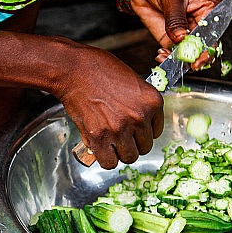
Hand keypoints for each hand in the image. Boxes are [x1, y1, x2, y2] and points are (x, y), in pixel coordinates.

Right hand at [53, 45, 163, 168]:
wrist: (75, 70)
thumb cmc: (100, 70)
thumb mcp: (132, 83)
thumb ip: (139, 105)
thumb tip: (137, 127)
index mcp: (153, 102)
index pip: (156, 132)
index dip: (142, 133)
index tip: (133, 131)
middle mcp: (140, 117)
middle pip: (145, 147)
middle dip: (132, 144)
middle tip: (120, 136)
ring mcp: (120, 128)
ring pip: (129, 157)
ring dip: (119, 152)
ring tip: (110, 142)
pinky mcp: (100, 137)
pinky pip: (110, 162)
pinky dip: (105, 159)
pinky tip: (101, 149)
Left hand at [130, 0, 221, 69]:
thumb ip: (175, 18)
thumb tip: (181, 38)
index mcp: (210, 7)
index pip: (214, 33)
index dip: (208, 49)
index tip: (198, 59)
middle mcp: (201, 22)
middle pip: (204, 47)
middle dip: (194, 58)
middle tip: (184, 64)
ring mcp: (186, 32)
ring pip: (189, 54)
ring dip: (179, 60)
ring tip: (165, 57)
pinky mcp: (171, 37)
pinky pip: (173, 53)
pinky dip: (168, 58)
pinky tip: (160, 55)